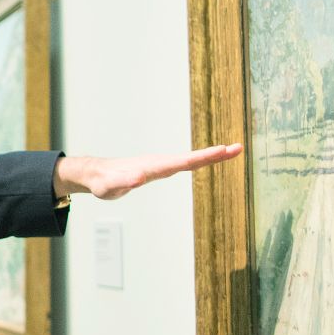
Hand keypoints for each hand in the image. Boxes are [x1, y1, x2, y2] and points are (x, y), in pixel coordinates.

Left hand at [52, 144, 241, 200]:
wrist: (95, 174)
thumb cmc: (101, 182)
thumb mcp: (110, 187)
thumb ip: (122, 182)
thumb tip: (139, 177)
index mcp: (153, 167)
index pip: (182, 162)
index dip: (203, 157)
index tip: (223, 150)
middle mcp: (159, 163)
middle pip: (191, 158)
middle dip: (215, 154)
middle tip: (238, 148)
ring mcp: (160, 165)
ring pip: (190, 159)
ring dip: (211, 156)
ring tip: (231, 151)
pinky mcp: (159, 169)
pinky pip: (184, 164)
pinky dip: (200, 160)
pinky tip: (210, 160)